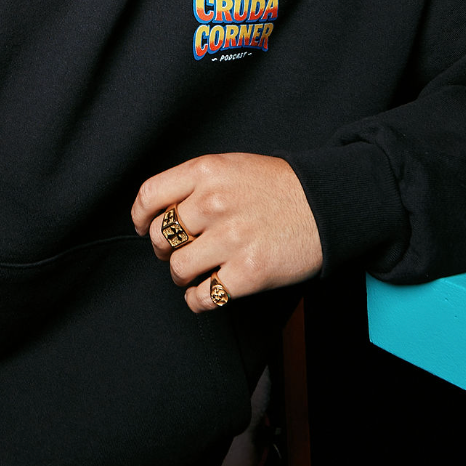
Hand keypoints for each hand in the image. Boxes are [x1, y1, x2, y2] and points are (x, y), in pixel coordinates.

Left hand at [132, 152, 322, 310]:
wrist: (325, 204)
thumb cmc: (277, 186)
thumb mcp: (231, 166)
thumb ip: (195, 183)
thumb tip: (159, 211)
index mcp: (206, 172)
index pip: (149, 197)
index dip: (140, 218)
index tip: (142, 228)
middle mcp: (213, 203)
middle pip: (159, 236)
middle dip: (163, 249)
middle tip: (178, 251)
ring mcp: (231, 238)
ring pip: (177, 268)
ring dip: (181, 276)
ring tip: (196, 272)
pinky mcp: (248, 273)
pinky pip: (203, 296)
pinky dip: (198, 300)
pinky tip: (206, 293)